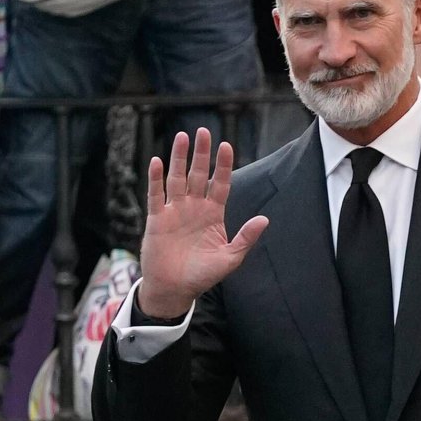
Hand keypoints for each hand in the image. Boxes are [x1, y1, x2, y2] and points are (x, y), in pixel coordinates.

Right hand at [138, 129, 267, 318]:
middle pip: (198, 174)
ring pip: (177, 178)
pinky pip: (156, 195)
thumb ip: (245, 238)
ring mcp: (175, 210)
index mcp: (213, 214)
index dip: (223, 166)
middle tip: (204, 131)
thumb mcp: (229, 258)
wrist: (175, 289)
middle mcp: (194, 208)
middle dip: (202, 154)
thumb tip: (265, 220)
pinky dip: (156, 179)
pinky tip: (158, 162)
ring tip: (182, 137)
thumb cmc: (203, 275)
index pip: (220, 184)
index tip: (227, 146)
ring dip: (179, 158)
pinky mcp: (157, 218)